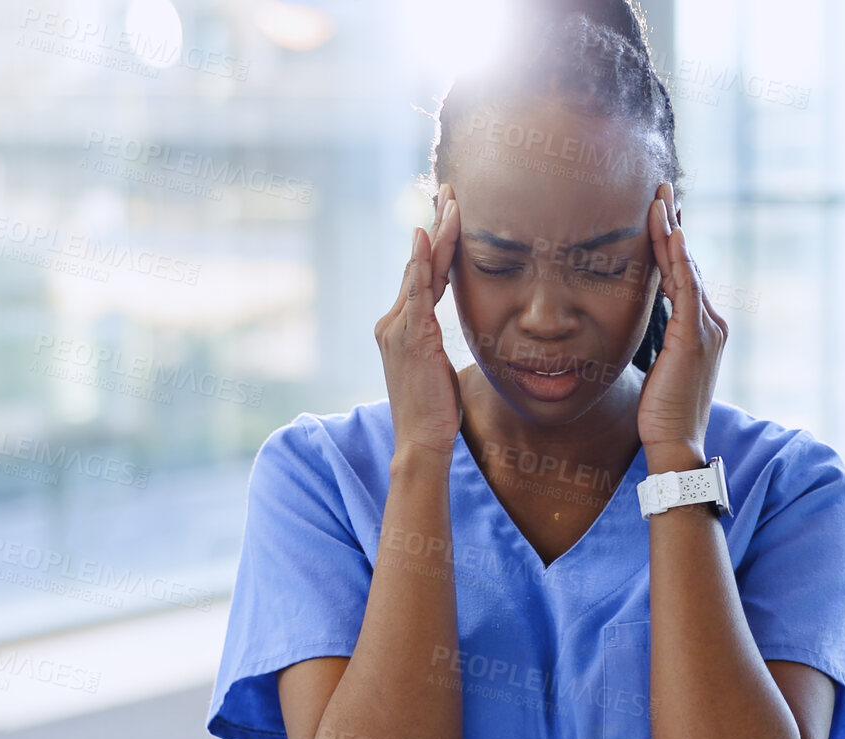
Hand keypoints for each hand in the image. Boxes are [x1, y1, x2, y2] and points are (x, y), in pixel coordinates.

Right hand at [376, 183, 464, 458]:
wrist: (420, 441)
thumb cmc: (434, 413)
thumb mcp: (438, 371)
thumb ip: (438, 347)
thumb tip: (448, 339)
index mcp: (402, 328)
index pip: (422, 276)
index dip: (435, 244)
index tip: (447, 215)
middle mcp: (393, 322)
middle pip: (419, 264)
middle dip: (435, 225)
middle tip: (448, 190)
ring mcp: (399, 328)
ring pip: (420, 270)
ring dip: (437, 233)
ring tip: (450, 201)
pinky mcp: (411, 336)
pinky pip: (417, 289)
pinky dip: (421, 260)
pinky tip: (426, 235)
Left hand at [639, 182, 725, 454]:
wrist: (676, 443)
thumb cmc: (662, 413)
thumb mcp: (658, 368)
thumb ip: (656, 342)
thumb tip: (637, 324)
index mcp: (702, 328)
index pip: (685, 274)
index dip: (671, 242)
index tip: (657, 212)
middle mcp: (710, 323)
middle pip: (690, 262)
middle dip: (673, 224)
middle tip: (661, 188)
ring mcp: (706, 329)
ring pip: (687, 268)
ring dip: (672, 230)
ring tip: (660, 198)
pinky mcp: (694, 338)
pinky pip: (686, 288)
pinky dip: (679, 258)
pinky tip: (671, 233)